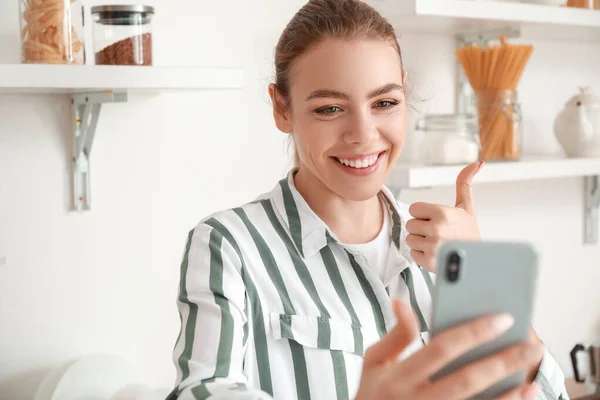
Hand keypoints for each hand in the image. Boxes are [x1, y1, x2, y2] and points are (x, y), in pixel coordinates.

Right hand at [354, 298, 544, 399]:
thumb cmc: (372, 394)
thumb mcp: (373, 363)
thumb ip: (394, 335)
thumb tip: (401, 301)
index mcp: (398, 376)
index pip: (441, 348)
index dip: (473, 332)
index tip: (503, 317)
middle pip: (466, 379)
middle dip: (502, 361)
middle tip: (532, 346)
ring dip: (509, 396)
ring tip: (532, 379)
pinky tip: (520, 398)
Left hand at [406, 161, 483, 270]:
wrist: (477, 259)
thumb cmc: (469, 232)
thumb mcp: (466, 206)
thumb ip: (464, 183)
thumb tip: (478, 163)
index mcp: (442, 213)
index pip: (413, 209)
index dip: (422, 214)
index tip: (434, 219)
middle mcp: (436, 229)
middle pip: (410, 224)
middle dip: (421, 228)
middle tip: (437, 232)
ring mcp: (432, 247)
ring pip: (410, 239)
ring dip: (420, 241)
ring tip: (436, 243)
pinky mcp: (428, 262)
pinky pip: (413, 254)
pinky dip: (421, 255)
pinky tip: (435, 253)